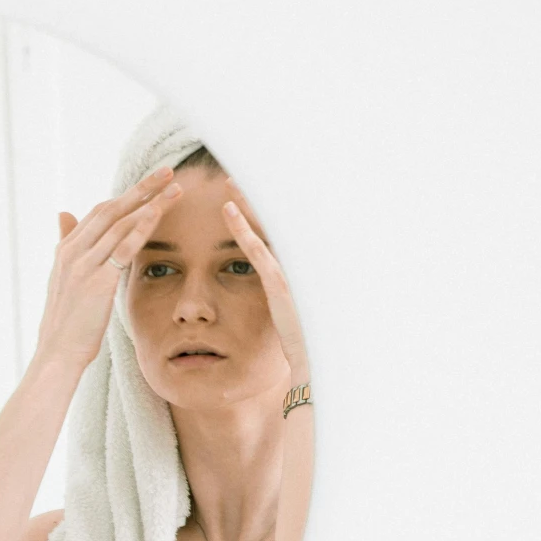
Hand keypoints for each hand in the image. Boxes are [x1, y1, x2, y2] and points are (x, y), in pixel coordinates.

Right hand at [31, 167, 183, 374]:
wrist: (57, 353)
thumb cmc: (66, 322)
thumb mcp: (63, 278)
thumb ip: (67, 244)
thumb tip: (63, 214)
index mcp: (66, 249)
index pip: (100, 212)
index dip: (127, 194)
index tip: (151, 182)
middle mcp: (73, 251)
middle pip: (112, 208)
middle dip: (142, 188)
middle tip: (167, 170)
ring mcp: (84, 264)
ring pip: (120, 222)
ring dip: (150, 202)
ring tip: (175, 188)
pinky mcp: (98, 280)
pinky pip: (123, 247)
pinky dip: (142, 226)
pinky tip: (159, 212)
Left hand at [222, 192, 310, 389]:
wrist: (314, 366)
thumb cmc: (302, 344)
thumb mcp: (291, 310)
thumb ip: (285, 290)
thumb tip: (280, 284)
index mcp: (302, 268)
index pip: (282, 230)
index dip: (266, 210)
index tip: (252, 190)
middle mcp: (301, 264)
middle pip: (277, 221)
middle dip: (259, 196)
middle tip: (240, 173)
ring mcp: (292, 271)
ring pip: (268, 227)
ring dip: (248, 203)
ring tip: (230, 182)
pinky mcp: (280, 282)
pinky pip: (256, 248)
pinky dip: (241, 228)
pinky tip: (227, 210)